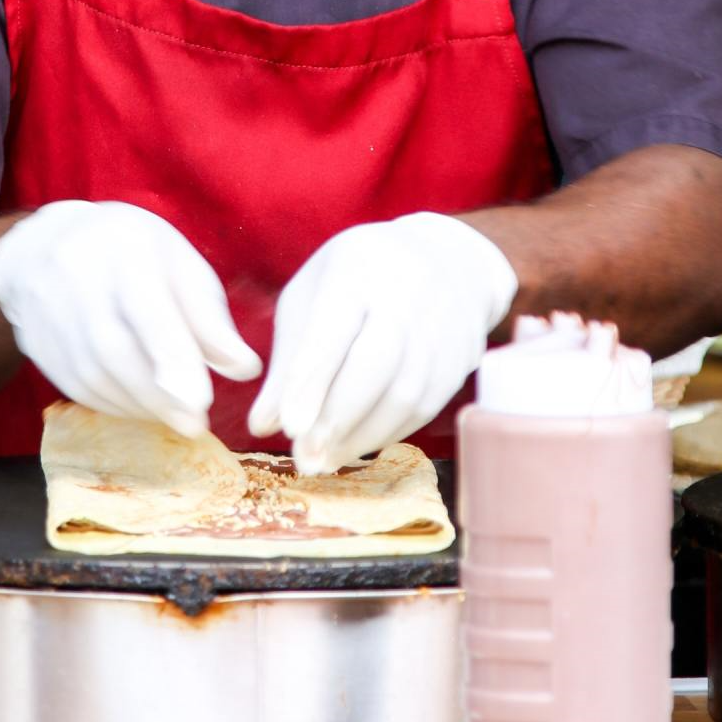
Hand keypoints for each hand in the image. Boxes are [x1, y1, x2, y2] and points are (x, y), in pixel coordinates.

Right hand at [0, 201, 261, 436]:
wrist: (42, 245)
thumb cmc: (130, 252)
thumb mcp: (177, 263)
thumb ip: (209, 316)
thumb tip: (245, 370)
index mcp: (125, 251)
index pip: (147, 309)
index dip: (173, 357)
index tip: (202, 400)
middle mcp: (78, 280)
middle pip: (114, 349)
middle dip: (159, 395)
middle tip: (196, 423)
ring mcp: (50, 314)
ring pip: (94, 374)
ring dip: (140, 405)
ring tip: (175, 416)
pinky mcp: (36, 344)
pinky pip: (77, 386)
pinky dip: (115, 404)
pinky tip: (141, 406)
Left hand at [248, 214, 517, 472]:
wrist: (447, 260)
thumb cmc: (360, 278)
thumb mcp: (314, 297)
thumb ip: (288, 361)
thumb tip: (261, 425)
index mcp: (358, 268)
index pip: (334, 325)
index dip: (311, 378)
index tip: (288, 425)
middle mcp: (406, 293)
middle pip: (376, 362)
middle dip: (337, 416)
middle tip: (305, 457)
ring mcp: (440, 327)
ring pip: (404, 392)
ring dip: (361, 435)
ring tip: (324, 461)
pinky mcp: (459, 359)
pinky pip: (425, 406)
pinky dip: (387, 434)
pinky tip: (357, 447)